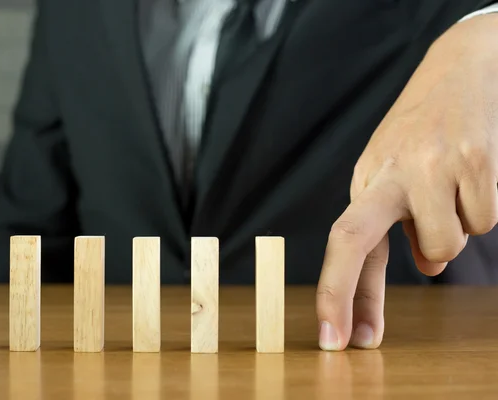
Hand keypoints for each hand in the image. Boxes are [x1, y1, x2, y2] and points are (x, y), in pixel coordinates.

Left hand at [316, 14, 497, 350]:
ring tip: (449, 197)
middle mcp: (391, 174)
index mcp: (368, 180)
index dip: (333, 292)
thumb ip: (398, 224)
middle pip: (358, 241)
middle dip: (352, 297)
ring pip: (446, 247)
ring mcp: (432, 167)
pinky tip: (472, 180)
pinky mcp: (477, 162)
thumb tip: (425, 267)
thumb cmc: (422, 133)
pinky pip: (485, 221)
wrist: (461, 70)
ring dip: (450, 236)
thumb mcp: (393, 173)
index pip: (341, 240)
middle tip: (361, 341)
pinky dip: (479, 212)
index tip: (331, 338)